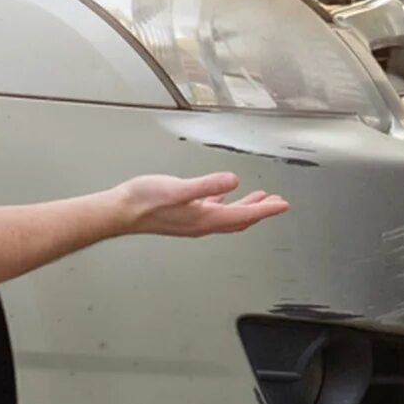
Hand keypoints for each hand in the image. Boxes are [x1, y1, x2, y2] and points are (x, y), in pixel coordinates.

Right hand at [118, 173, 289, 236]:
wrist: (120, 211)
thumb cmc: (144, 201)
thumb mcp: (179, 189)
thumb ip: (207, 185)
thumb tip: (233, 180)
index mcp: (205, 218)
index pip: (243, 215)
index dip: (266, 210)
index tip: (283, 205)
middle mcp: (202, 223)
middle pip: (240, 219)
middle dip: (261, 211)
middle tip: (278, 204)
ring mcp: (193, 220)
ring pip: (228, 215)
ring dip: (246, 207)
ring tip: (260, 199)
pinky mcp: (184, 214)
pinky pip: (212, 210)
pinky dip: (225, 203)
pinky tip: (223, 194)